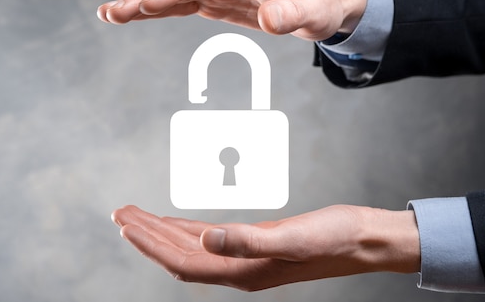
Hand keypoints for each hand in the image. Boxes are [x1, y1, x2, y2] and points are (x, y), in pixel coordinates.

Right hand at [97, 0, 366, 40]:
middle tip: (115, 14)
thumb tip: (269, 18)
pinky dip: (157, 8)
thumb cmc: (319, 4)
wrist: (323, 0)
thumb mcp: (315, 14)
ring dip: (142, 0)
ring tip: (110, 14)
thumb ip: (292, 16)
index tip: (147, 6)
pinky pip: (181, 0)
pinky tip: (136, 15)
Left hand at [111, 205, 419, 290]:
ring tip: (136, 218)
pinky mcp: (254, 245)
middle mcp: (239, 268)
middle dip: (146, 236)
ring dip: (161, 233)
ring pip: (190, 248)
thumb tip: (204, 238)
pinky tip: (176, 224)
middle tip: (120, 214)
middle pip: (178, 255)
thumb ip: (248, 240)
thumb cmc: (336, 238)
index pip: (182, 260)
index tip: (124, 224)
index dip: (149, 243)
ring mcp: (245, 259)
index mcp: (243, 270)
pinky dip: (185, 231)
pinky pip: (208, 241)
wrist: (364, 240)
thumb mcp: (294, 237)